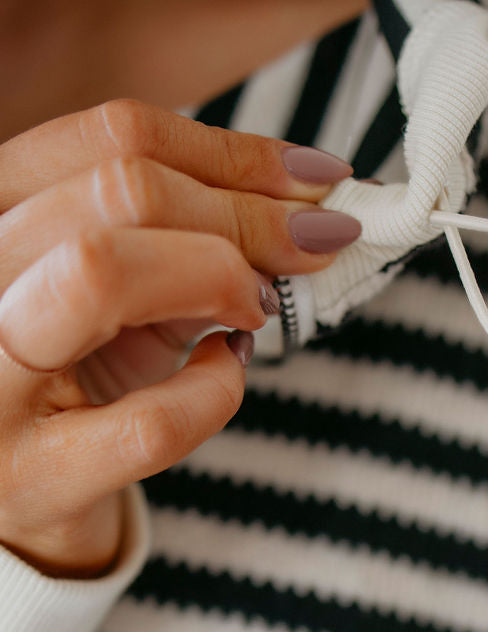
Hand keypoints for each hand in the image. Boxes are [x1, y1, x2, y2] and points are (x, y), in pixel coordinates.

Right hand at [0, 100, 357, 577]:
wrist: (17, 493)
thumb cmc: (74, 374)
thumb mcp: (119, 288)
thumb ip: (187, 238)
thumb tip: (305, 205)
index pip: (109, 137)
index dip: (233, 154)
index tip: (314, 178)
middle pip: (117, 192)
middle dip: (246, 214)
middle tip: (315, 242)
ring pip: (102, 273)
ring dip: (219, 276)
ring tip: (261, 304)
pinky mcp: (32, 477)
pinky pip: (151, 421)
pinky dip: (216, 391)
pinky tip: (225, 372)